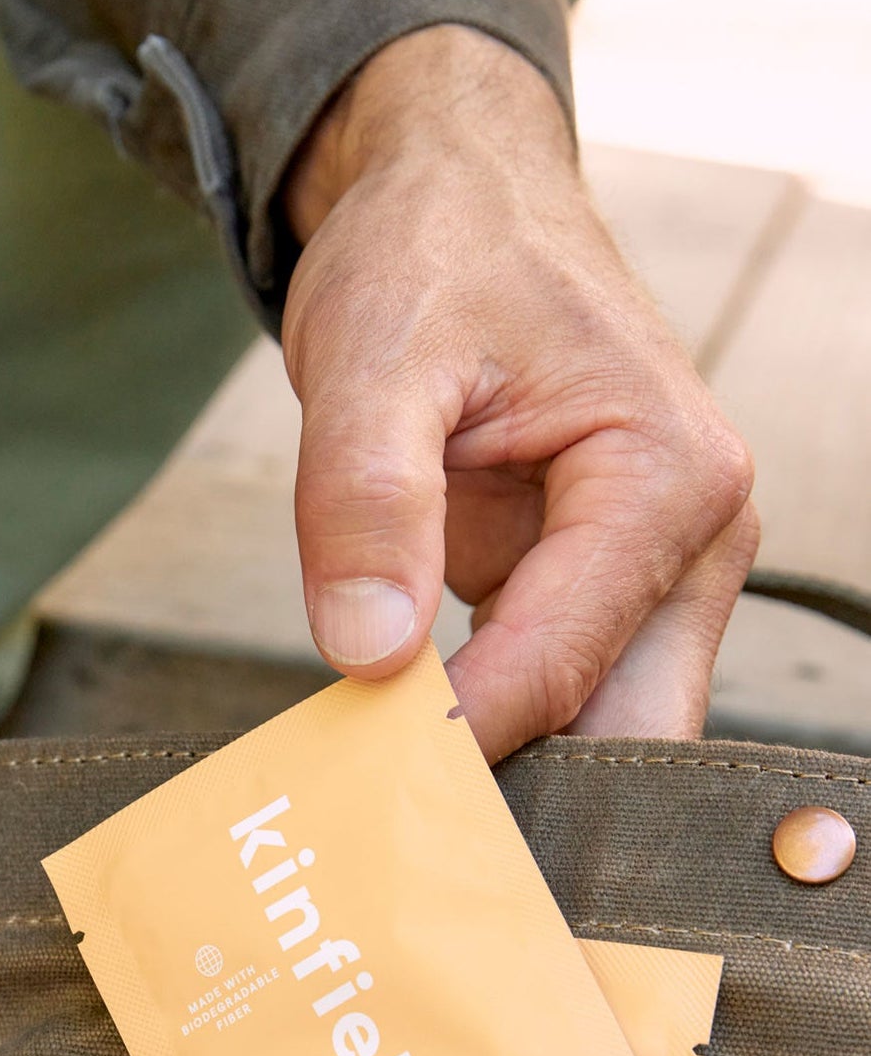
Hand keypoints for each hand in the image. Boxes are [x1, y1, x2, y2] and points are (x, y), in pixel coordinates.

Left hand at [282, 26, 758, 763]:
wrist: (455, 204)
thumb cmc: (435, 254)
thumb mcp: (373, 357)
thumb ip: (366, 501)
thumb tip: (366, 651)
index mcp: (666, 477)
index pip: (561, 663)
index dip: (458, 740)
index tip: (363, 795)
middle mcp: (691, 540)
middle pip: (617, 730)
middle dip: (520, 799)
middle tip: (399, 851)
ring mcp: (652, 576)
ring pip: (596, 732)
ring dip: (505, 781)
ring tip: (394, 822)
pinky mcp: (598, 593)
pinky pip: (556, 697)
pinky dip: (489, 739)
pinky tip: (408, 769)